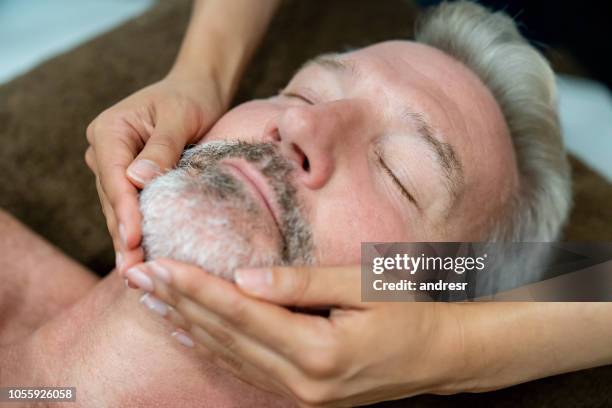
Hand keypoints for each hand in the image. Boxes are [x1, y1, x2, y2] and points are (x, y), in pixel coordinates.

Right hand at [85, 73, 225, 273]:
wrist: (197, 91)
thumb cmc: (190, 99)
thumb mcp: (179, 117)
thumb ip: (161, 147)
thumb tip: (138, 179)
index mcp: (109, 131)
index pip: (115, 177)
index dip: (124, 210)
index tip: (134, 239)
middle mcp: (106, 151)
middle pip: (113, 199)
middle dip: (125, 236)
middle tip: (134, 272)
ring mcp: (116, 168)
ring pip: (120, 209)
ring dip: (129, 241)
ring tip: (137, 276)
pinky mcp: (132, 180)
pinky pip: (133, 208)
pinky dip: (140, 232)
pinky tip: (145, 258)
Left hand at [126, 261, 466, 406]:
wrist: (440, 356)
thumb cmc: (407, 311)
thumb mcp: (361, 287)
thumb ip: (302, 283)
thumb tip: (244, 278)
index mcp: (319, 350)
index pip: (242, 312)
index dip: (197, 287)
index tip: (159, 264)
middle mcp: (302, 380)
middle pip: (226, 336)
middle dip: (179, 303)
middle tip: (137, 276)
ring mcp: (300, 393)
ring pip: (229, 356)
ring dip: (187, 325)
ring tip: (150, 301)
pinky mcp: (301, 393)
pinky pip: (246, 370)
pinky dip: (213, 348)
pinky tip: (188, 332)